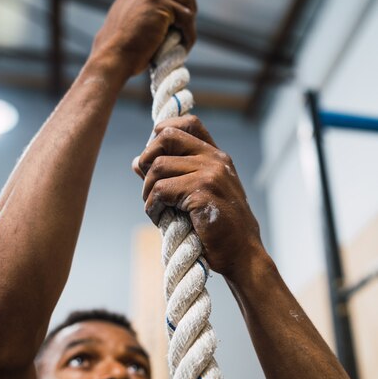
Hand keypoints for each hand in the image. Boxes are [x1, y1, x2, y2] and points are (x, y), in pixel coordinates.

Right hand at [91, 0, 196, 80]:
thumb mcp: (126, 23)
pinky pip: (187, 17)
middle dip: (189, 0)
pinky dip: (189, 33)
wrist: (113, 56)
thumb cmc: (118, 50)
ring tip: (187, 37)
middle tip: (192, 19)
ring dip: (190, 21)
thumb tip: (163, 18)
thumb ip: (140, 12)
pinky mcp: (162, 5)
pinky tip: (186, 45)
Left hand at [133, 115, 262, 278]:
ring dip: (148, 191)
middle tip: (148, 186)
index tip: (153, 156)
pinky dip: (152, 206)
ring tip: (155, 208)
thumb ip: (171, 175)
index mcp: (216, 157)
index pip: (189, 122)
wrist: (242, 255)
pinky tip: (159, 218)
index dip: (163, 131)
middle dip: (147, 159)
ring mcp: (211, 174)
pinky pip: (161, 190)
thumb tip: (136, 161)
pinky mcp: (203, 192)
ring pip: (158, 166)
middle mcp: (215, 159)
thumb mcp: (197, 195)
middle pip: (166, 137)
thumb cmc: (218, 229)